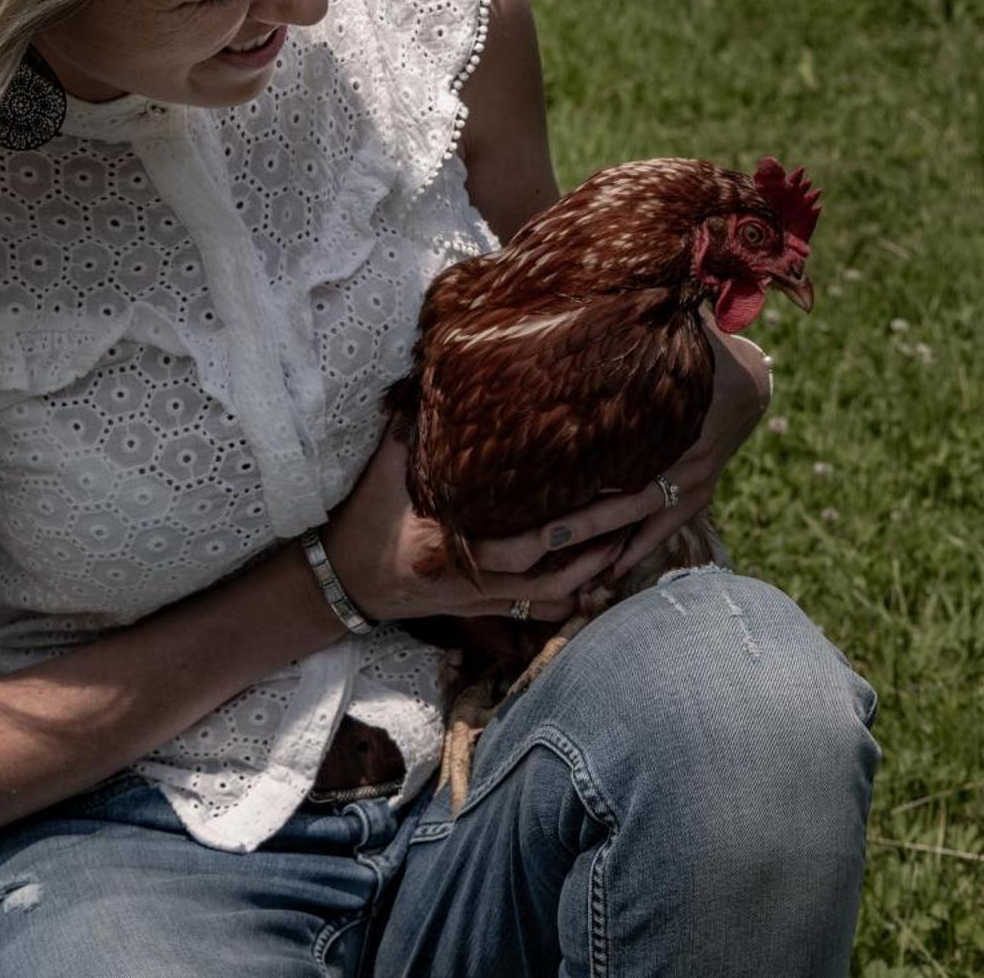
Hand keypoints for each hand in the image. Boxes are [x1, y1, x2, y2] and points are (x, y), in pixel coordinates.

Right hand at [316, 431, 623, 623]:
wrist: (340, 583)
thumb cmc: (364, 519)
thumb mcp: (381, 470)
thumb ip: (410, 429)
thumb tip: (432, 372)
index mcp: (452, 538)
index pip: (525, 532)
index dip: (573, 516)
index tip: (610, 481)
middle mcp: (473, 574)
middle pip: (553, 562)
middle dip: (601, 535)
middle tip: (643, 502)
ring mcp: (481, 596)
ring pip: (554, 594)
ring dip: (595, 568)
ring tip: (632, 537)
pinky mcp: (483, 609)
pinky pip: (538, 611)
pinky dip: (571, 599)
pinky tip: (600, 576)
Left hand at [531, 319, 773, 581]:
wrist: (750, 384)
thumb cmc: (701, 352)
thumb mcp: (684, 330)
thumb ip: (652, 315)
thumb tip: (624, 284)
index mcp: (677, 421)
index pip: (624, 452)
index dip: (582, 469)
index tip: (536, 484)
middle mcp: (687, 462)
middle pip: (625, 501)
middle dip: (578, 525)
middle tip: (532, 540)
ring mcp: (693, 485)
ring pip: (640, 524)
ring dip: (601, 549)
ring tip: (557, 573)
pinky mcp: (694, 498)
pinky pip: (661, 532)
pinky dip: (634, 554)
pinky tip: (603, 580)